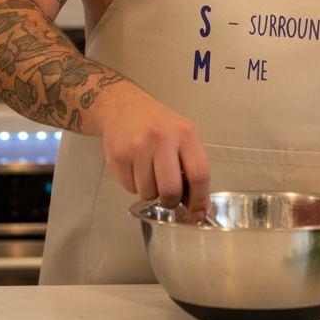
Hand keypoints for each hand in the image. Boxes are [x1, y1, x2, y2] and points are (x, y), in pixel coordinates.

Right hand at [95, 81, 211, 220]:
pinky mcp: (118, 157)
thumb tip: (198, 206)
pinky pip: (131, 189)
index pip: (199, 175)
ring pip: (149, 194)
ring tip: (151, 170)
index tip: (198, 212)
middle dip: (172, 201)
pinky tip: (137, 167)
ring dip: (152, 191)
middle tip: (170, 196)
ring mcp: (138, 147)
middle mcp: (162, 138)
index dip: (200, 200)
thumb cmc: (159, 124)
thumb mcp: (184, 136)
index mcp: (185, 133)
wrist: (125, 107)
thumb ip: (193, 168)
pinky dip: (136, 185)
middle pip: (171, 190)